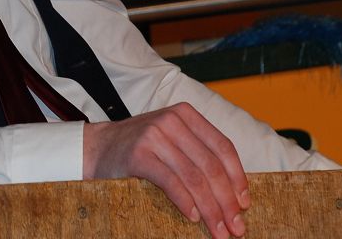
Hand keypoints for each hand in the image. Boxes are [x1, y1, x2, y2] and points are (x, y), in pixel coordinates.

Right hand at [83, 102, 249, 238]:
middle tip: (236, 228)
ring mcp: (154, 136)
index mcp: (185, 115)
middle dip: (227, 201)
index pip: (222, 147)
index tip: (244, 204)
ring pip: (194, 177)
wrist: (96, 148)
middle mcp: (172, 121)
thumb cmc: (139, 149)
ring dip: (211, 209)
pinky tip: (193, 217)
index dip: (238, 178)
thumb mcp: (171, 140)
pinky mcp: (139, 154)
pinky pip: (171, 181)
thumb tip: (234, 192)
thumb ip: (197, 153)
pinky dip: (185, 202)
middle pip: (211, 166)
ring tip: (218, 230)